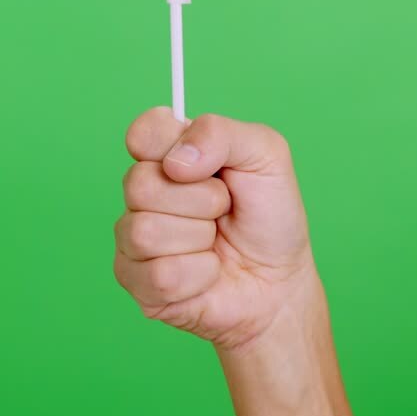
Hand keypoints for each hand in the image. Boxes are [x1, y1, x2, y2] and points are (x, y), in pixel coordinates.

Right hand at [114, 107, 314, 351]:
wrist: (280, 278)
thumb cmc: (271, 214)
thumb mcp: (265, 155)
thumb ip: (221, 134)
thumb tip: (175, 161)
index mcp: (171, 152)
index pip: (142, 132)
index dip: (167, 145)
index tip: (204, 164)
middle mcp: (145, 191)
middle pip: (139, 184)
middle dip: (201, 199)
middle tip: (224, 207)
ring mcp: (135, 238)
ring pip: (145, 232)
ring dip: (199, 239)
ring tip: (216, 240)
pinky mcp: (138, 283)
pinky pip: (159, 276)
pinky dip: (200, 274)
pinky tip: (209, 271)